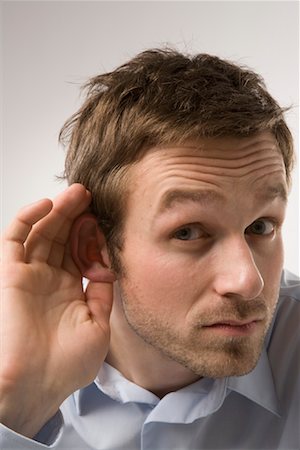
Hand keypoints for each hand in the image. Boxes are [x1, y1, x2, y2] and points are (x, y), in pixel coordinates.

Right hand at [0, 184, 112, 436]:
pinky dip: (27, 218)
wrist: (37, 386)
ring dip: (58, 210)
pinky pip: (14, 238)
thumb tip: (109, 267)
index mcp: (70, 290)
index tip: (105, 217)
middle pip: (63, 236)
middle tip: (90, 194)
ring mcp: (30, 274)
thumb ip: (103, 294)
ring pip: (42, 231)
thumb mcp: (99, 326)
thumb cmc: (68, 364)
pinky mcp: (11, 273)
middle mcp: (50, 279)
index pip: (81, 251)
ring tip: (77, 193)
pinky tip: (47, 204)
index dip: (92, 233)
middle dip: (76, 214)